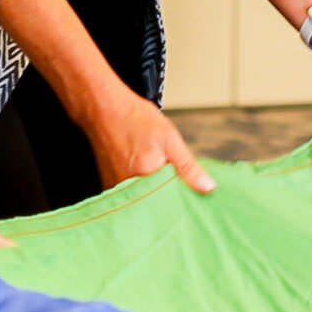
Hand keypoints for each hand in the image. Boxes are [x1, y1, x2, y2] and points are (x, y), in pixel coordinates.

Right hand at [79, 87, 216, 193]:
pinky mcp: (109, 185)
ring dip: (154, 190)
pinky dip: (141, 186)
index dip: (183, 197)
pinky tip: (143, 169)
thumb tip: (207, 188)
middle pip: (157, 202)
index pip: (172, 201)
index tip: (191, 193)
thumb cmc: (134, 119)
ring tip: (152, 166)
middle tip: (170, 174)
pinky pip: (131, 193)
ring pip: (144, 198)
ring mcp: (115, 187)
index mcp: (145, 176)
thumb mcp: (169, 140)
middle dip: (168, 194)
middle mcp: (128, 187)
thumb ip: (188, 167)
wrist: (103, 108)